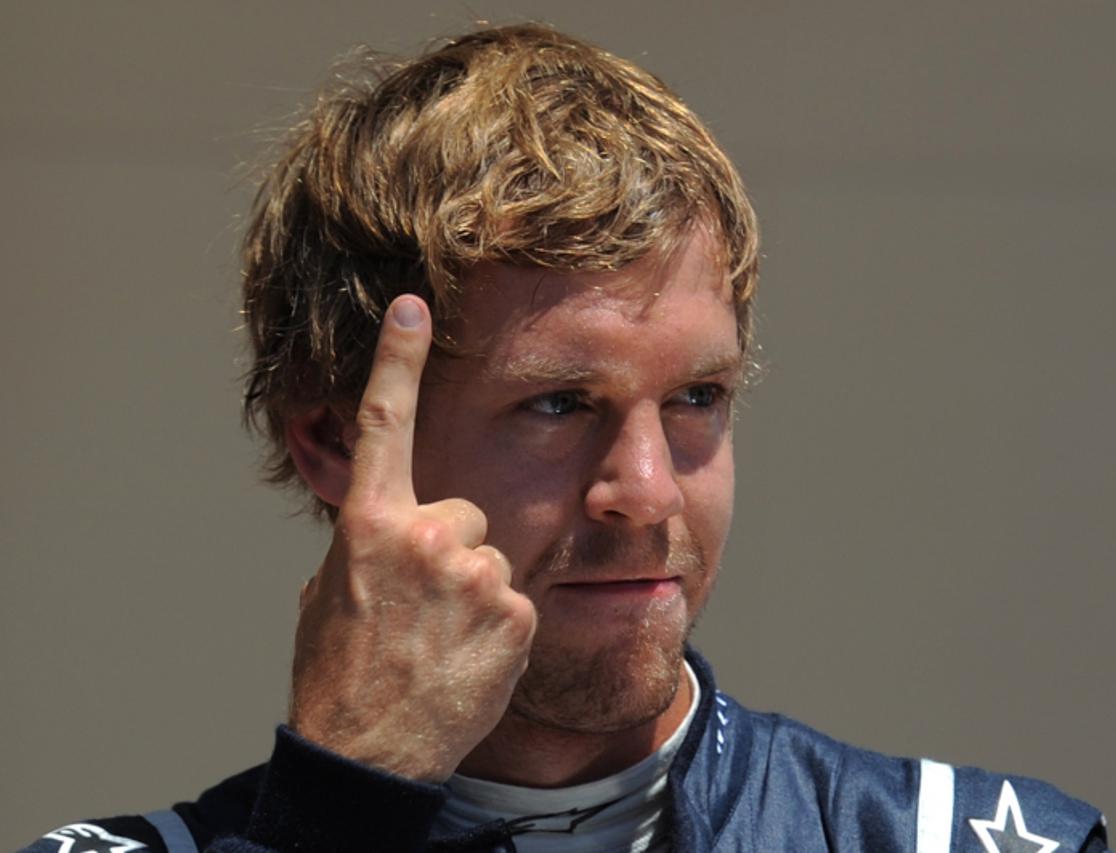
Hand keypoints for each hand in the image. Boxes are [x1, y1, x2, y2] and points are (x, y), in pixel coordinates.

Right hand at [287, 295, 536, 781]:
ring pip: (493, 556)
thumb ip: (367, 543)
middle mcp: (425, 535)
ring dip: (477, 592)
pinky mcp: (516, 610)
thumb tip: (390, 525)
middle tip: (424, 605)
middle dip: (452, 549)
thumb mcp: (329, 594)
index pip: (383, 424)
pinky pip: (517, 599)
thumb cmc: (339, 673)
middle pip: (466, 509)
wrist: (369, 754)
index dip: (398, 359)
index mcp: (369, 524)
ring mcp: (476, 572)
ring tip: (442, 639)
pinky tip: (467, 657)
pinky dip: (499, 625)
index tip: (414, 303)